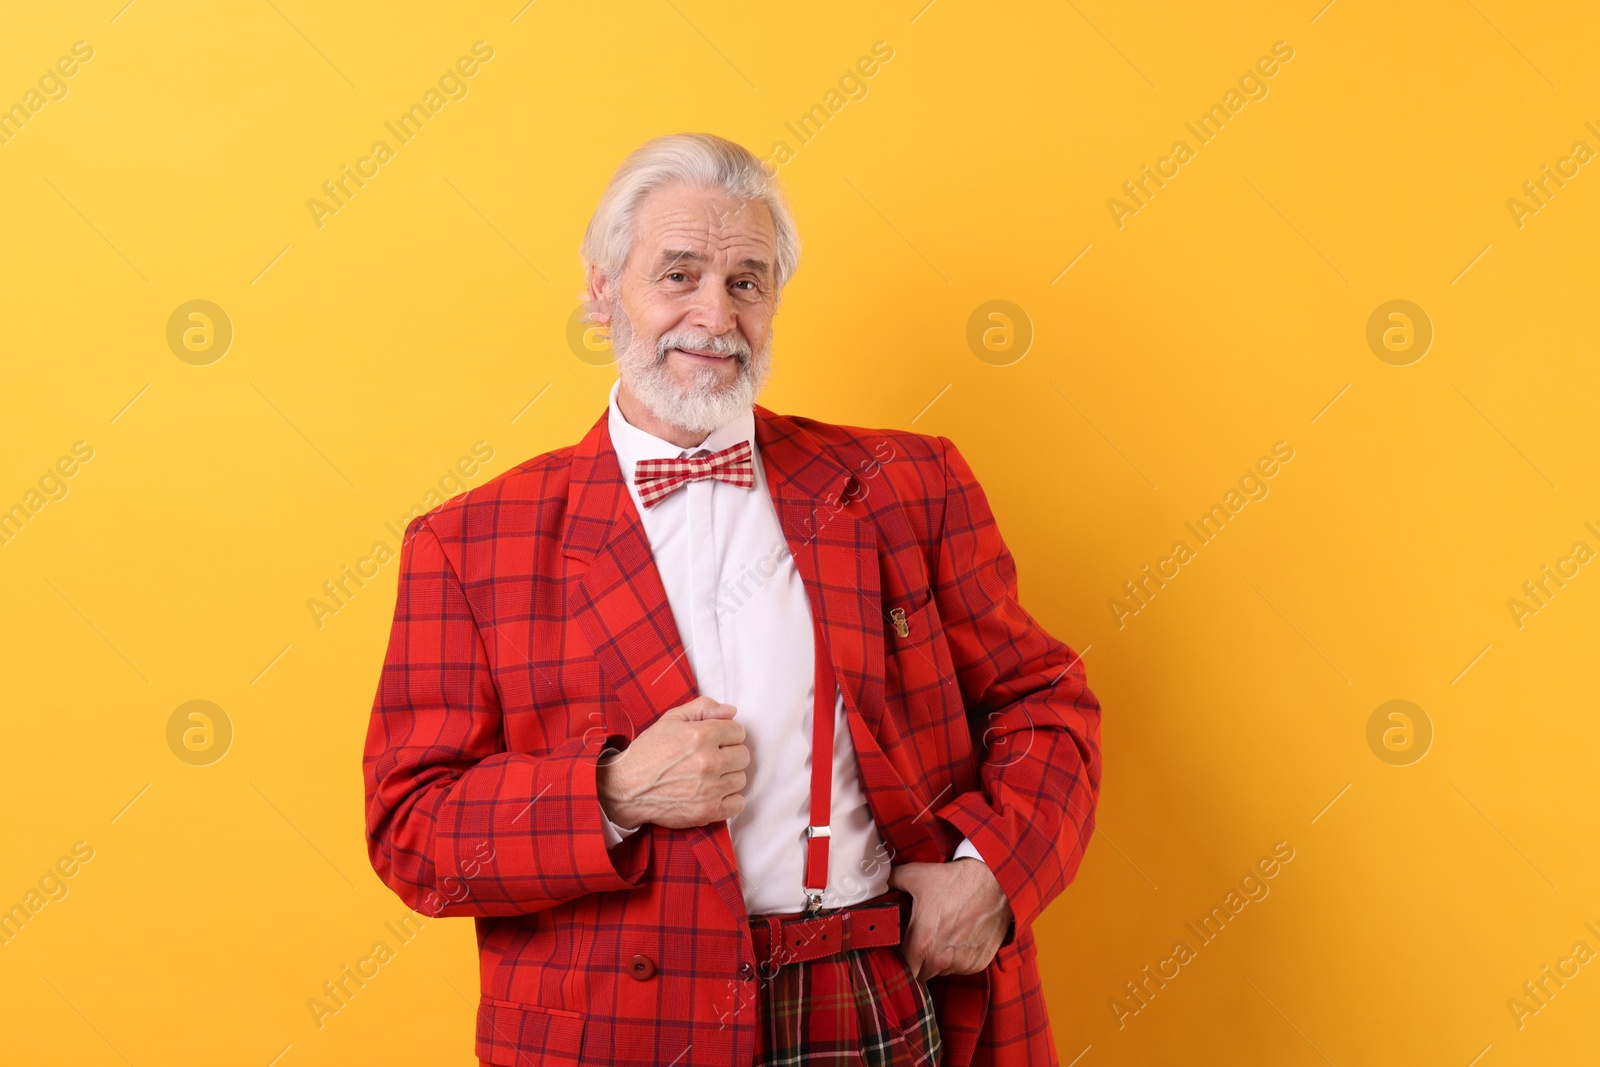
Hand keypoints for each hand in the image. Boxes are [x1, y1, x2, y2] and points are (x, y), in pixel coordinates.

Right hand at [596, 696, 748, 829]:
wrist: (626, 788)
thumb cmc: (648, 752)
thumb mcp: (671, 720)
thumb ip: (703, 708)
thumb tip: (731, 711)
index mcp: (701, 735)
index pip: (739, 731)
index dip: (727, 735)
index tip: (716, 741)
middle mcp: (708, 761)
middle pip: (743, 756)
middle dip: (729, 754)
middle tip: (711, 758)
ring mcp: (709, 788)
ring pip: (740, 779)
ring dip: (727, 777)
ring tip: (708, 776)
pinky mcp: (708, 811)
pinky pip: (738, 803)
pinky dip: (729, 799)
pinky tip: (713, 793)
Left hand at [889, 858, 1012, 981]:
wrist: (995, 882)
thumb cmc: (954, 881)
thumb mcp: (917, 875)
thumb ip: (892, 880)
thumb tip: (877, 881)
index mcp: (921, 943)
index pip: (903, 969)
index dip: (900, 961)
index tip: (901, 951)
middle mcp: (940, 959)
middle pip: (921, 974)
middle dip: (919, 962)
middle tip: (923, 942)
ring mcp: (961, 963)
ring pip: (942, 971)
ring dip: (939, 960)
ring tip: (944, 935)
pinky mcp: (978, 963)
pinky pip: (961, 968)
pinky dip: (959, 958)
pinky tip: (961, 938)